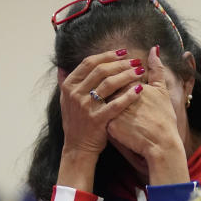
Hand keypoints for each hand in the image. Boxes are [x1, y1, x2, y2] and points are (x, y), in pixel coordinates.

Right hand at [56, 49, 143, 191]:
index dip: (107, 55)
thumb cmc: (76, 122)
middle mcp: (75, 94)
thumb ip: (64, 83)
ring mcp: (85, 107)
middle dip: (120, 63)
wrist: (77, 147)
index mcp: (69, 86)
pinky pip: (116, 104)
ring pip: (109, 84)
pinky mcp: (97, 120)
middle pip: (101, 70)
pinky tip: (139, 89)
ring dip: (126, 75)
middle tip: (135, 60)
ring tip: (139, 71)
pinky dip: (128, 95)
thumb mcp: (65, 101)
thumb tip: (61, 66)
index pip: (89, 63)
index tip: (122, 52)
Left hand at [107, 47, 188, 184]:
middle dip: (111, 91)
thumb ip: (157, 69)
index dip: (120, 78)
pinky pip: (102, 120)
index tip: (127, 86)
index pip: (117, 75)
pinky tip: (114, 122)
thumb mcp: (162, 91)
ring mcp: (110, 111)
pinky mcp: (108, 127)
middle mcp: (117, 96)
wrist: (161, 144)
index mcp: (128, 85)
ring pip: (102, 103)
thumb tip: (154, 49)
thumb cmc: (163, 118)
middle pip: (107, 88)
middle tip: (122, 100)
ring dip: (106, 104)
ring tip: (117, 110)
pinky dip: (106, 119)